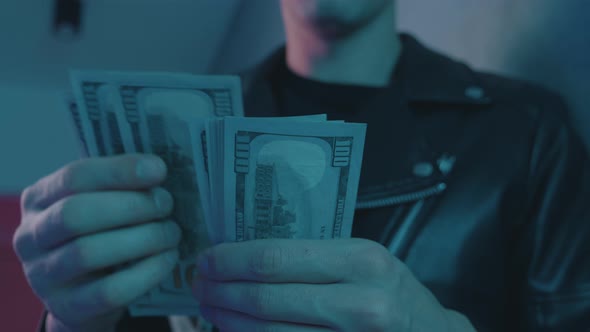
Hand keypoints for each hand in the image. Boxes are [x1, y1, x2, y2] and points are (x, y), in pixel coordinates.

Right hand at [12, 154, 180, 331]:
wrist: (82, 291)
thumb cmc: (96, 232)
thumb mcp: (97, 203)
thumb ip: (118, 185)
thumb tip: (158, 170)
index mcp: (39, 199)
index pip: (73, 177)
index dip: (119, 171)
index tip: (159, 169)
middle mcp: (32, 236)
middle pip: (75, 214)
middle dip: (131, 205)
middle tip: (166, 204)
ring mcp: (44, 275)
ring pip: (89, 253)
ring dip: (142, 238)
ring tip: (171, 232)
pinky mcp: (68, 306)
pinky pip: (110, 290)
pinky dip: (147, 272)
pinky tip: (169, 258)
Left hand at [192, 238, 474, 331]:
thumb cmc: (394, 294)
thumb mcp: (365, 262)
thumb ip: (313, 259)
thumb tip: (245, 260)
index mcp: (362, 261)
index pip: (277, 259)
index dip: (231, 261)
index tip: (206, 259)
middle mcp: (361, 303)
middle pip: (265, 300)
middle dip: (221, 292)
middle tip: (199, 285)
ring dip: (228, 322)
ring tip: (211, 310)